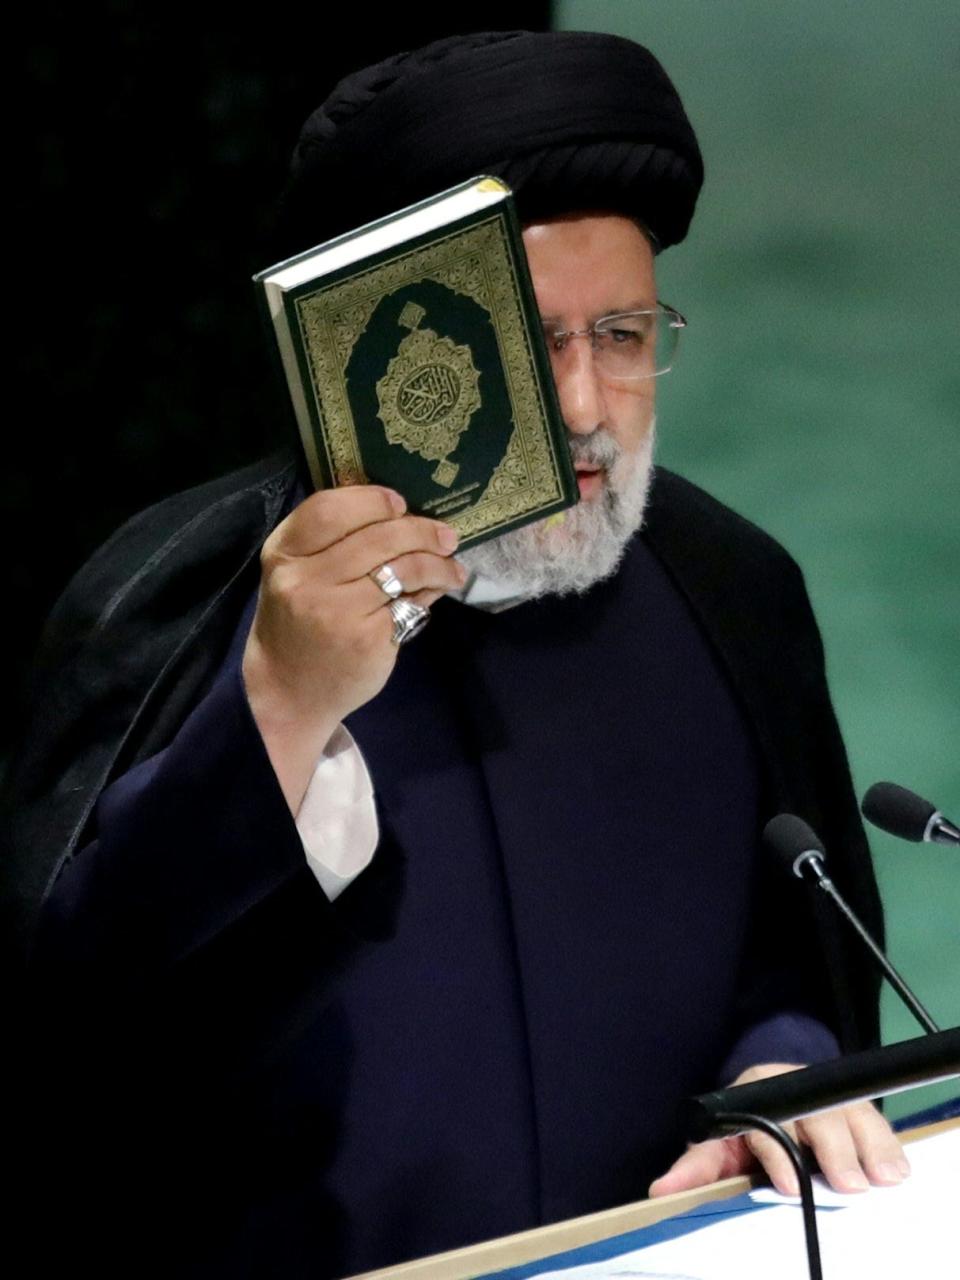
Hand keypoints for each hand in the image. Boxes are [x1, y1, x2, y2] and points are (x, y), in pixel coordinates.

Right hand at [242, 485, 464, 809]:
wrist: (286, 693)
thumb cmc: (297, 626)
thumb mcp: (299, 576)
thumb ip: (335, 543)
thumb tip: (402, 514)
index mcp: (284, 554)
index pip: (329, 509)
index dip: (371, 500)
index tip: (399, 504)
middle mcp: (305, 579)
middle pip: (377, 535)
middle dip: (420, 530)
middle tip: (446, 535)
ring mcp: (335, 610)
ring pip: (402, 567)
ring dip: (438, 562)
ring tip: (452, 565)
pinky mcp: (365, 639)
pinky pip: (410, 603)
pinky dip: (432, 591)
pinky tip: (440, 590)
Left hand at [648, 1062, 910, 1197]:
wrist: (768, 1096)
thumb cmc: (741, 1130)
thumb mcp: (717, 1146)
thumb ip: (695, 1169)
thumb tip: (660, 1192)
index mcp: (755, 1092)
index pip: (768, 1121)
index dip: (779, 1154)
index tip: (790, 1187)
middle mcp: (793, 1086)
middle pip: (817, 1115)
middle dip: (834, 1150)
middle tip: (849, 1187)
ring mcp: (826, 1094)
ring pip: (852, 1112)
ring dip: (870, 1146)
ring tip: (884, 1178)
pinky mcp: (854, 1106)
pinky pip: (874, 1120)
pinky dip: (886, 1145)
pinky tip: (895, 1169)